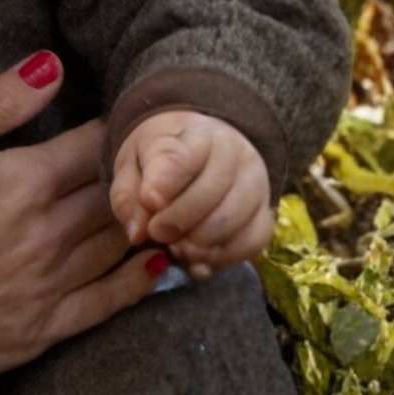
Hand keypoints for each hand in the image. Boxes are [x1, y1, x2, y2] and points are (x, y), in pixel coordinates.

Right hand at [0, 53, 166, 394]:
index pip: (91, 145)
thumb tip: (50, 66)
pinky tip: (154, 267)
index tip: (123, 116)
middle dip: (131, 173)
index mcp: (23, 180)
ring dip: (141, 221)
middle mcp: (49, 233)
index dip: (112, 127)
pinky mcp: (40, 332)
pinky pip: (108, 305)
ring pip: (117, 245)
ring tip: (158, 203)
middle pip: (112, 195)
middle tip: (147, 159)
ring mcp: (48, 287)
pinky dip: (138, 283)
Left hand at [110, 110, 273, 278]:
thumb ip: (127, 195)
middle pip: (210, 193)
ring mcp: (256, 186)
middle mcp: (235, 155)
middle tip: (156, 233)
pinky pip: (250, 243)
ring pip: (232, 221)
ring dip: (199, 244)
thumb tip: (137, 232)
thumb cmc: (160, 160)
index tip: (148, 201)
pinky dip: (222, 258)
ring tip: (175, 247)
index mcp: (196, 134)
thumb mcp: (133, 165)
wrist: (200, 156)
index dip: (163, 184)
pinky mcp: (265, 217)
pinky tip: (198, 260)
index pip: (181, 159)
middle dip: (178, 220)